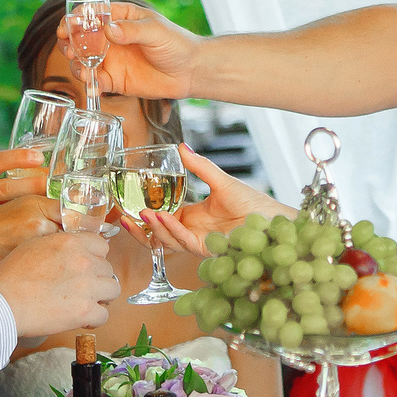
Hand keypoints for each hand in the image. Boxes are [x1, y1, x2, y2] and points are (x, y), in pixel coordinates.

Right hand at [0, 146, 50, 229]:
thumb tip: (39, 165)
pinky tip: (42, 228)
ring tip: (56, 208)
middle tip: (59, 187)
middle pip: (4, 187)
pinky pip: (5, 231)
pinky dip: (25, 228)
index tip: (40, 157)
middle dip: (35, 186)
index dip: (18, 157)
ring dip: (33, 209)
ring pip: (7, 211)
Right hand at [0, 230, 119, 336]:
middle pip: (108, 269)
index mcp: (72, 243)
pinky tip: (82, 319)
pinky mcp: (84, 312)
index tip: (87, 266)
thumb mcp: (34, 245)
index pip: (102, 245)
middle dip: (97, 278)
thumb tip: (72, 249)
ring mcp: (87, 287)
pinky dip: (94, 319)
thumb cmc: (10, 275)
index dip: (95, 257)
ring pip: (113, 290)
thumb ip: (59, 244)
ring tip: (86, 303)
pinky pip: (104, 316)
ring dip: (101, 297)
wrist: (1, 303)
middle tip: (82, 288)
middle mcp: (84, 262)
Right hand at [69, 1, 200, 99]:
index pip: (91, 14)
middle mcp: (111, 39)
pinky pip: (97, 82)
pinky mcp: (115, 80)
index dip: (75, 19)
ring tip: (83, 71)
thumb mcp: (155, 31)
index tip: (66, 27)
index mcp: (120, 18)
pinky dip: (91, 85)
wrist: (190, 71)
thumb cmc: (176, 43)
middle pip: (81, 38)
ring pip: (83, 61)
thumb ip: (132, 30)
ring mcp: (111, 60)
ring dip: (77, 65)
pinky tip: (93, 86)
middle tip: (68, 50)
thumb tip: (109, 29)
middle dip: (70, 43)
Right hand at [140, 145, 295, 258]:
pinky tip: (164, 219)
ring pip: (168, 241)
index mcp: (192, 217)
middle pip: (158, 236)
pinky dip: (173, 231)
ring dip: (154, 229)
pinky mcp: (208, 249)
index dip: (144, 218)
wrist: (271, 218)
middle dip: (141, 230)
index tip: (129, 210)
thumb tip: (181, 147)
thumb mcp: (220, 181)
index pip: (161, 220)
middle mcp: (192, 232)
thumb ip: (199, 167)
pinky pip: (185, 241)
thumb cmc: (252, 203)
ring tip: (144, 215)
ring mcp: (199, 242)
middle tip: (125, 219)